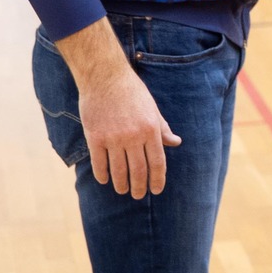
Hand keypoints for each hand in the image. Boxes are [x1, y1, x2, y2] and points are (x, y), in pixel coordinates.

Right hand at [77, 63, 181, 198]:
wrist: (105, 76)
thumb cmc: (132, 91)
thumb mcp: (152, 108)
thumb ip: (163, 128)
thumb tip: (176, 143)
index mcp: (151, 129)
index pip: (157, 162)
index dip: (157, 179)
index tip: (156, 190)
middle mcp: (134, 136)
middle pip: (139, 170)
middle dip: (140, 187)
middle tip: (139, 195)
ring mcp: (113, 138)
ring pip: (119, 170)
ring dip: (121, 184)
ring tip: (123, 190)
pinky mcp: (95, 137)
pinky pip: (100, 163)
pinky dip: (103, 175)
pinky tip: (105, 180)